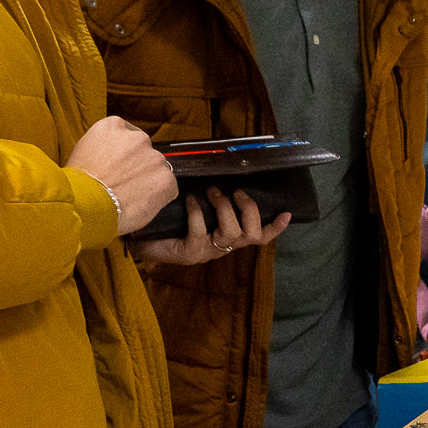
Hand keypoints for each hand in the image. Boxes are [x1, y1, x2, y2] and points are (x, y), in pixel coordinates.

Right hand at [66, 116, 176, 233]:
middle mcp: (137, 138)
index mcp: (113, 126)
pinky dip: (159, 197)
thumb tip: (106, 158)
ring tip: (130, 197)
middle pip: (144, 152)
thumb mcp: (80, 153)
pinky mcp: (166, 178)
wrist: (84, 205)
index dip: (123, 154)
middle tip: (124, 185)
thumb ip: (100, 149)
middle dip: (137, 167)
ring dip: (149, 182)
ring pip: (157, 169)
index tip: (119, 166)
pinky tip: (141, 205)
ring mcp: (154, 157)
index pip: (127, 135)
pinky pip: (168, 188)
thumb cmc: (76, 185)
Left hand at [132, 187, 290, 264]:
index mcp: (229, 237)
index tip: (286, 213)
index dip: (275, 227)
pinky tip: (189, 201)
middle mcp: (223, 247)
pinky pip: (201, 232)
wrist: (141, 239)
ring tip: (211, 192)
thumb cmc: (171, 221)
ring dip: (224, 207)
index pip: (260, 236)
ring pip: (232, 233)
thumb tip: (224, 173)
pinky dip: (197, 212)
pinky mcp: (190, 254)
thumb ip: (213, 199)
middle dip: (247, 209)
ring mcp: (208, 252)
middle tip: (234, 191)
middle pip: (252, 234)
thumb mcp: (197, 208)